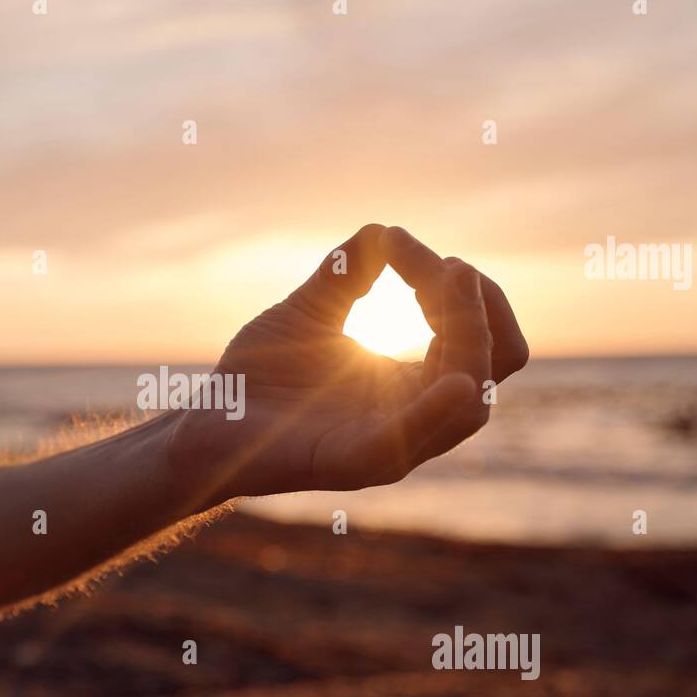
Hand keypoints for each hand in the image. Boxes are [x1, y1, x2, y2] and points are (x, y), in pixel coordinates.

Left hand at [166, 223, 527, 504]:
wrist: (205, 424)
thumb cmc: (258, 378)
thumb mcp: (309, 311)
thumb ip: (347, 274)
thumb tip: (384, 232)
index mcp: (413, 386)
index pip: (482, 340)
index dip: (463, 289)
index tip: (403, 246)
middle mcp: (416, 419)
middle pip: (491, 365)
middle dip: (479, 307)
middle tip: (448, 265)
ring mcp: (390, 446)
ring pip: (469, 402)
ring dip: (470, 338)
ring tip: (451, 279)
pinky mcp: (353, 464)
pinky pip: (412, 441)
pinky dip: (437, 410)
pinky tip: (451, 377)